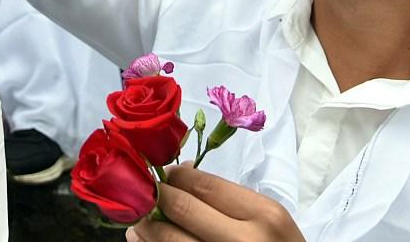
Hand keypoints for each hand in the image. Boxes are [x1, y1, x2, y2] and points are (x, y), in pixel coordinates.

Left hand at [127, 165, 303, 241]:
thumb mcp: (269, 221)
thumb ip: (230, 201)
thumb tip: (178, 177)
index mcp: (264, 216)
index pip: (204, 186)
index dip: (174, 177)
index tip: (162, 175)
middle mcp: (242, 241)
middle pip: (181, 209)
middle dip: (154, 198)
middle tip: (142, 193)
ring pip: (168, 240)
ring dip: (145, 228)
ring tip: (139, 224)